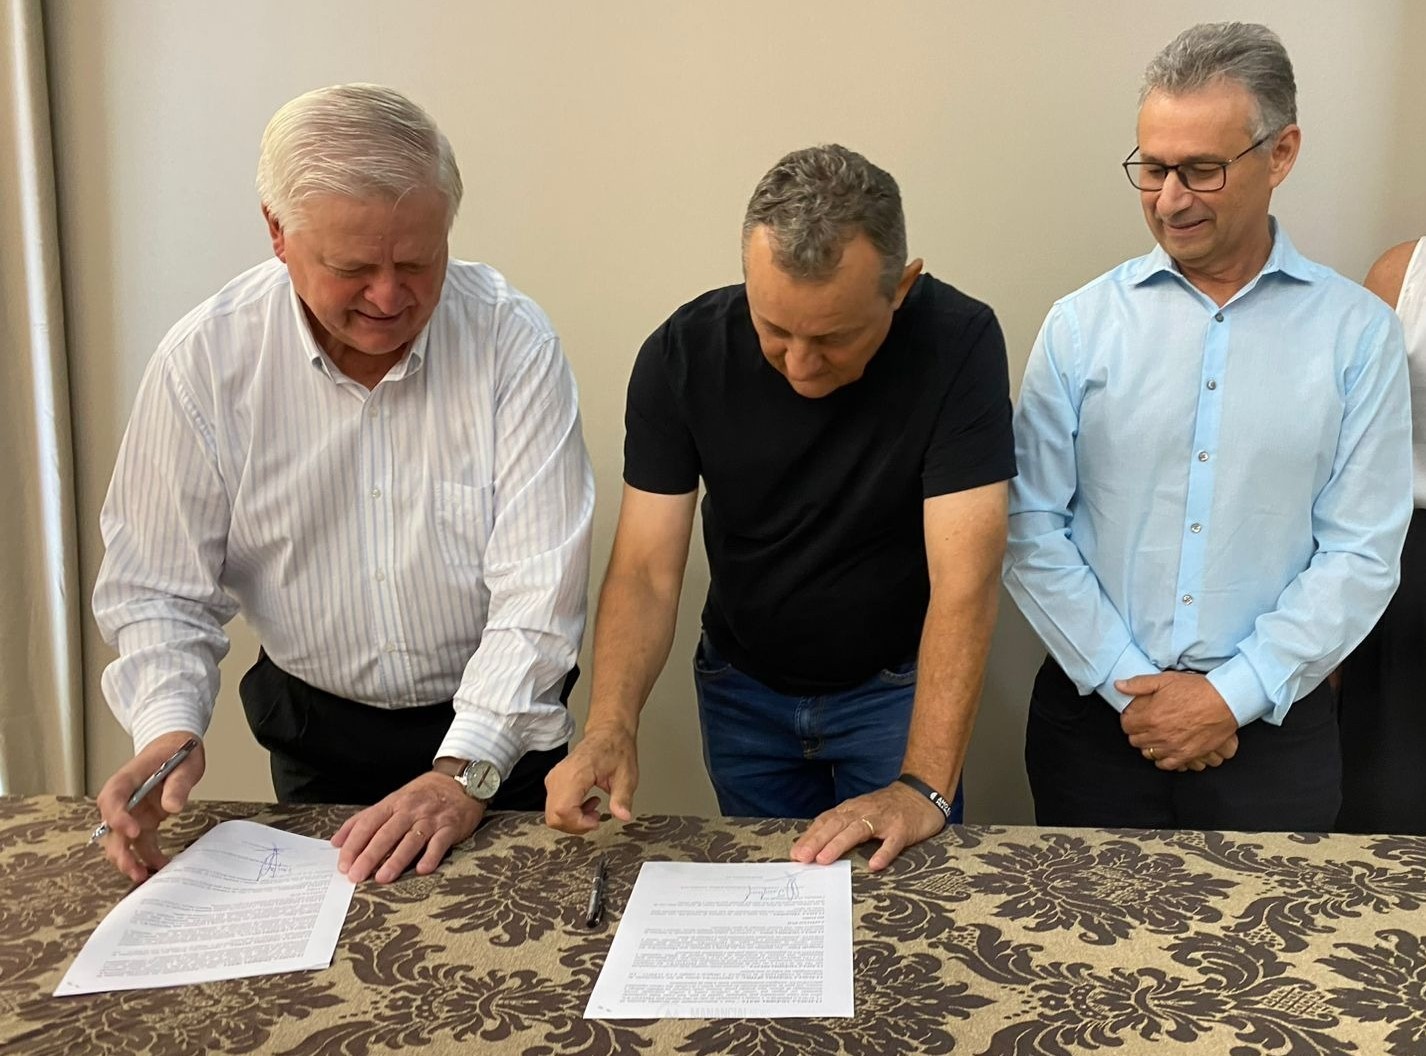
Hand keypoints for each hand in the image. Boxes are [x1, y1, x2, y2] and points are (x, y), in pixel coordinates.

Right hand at [95, 731, 205, 883]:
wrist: (177, 747)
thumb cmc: (177, 750)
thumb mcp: (185, 762)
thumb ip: (178, 784)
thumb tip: (172, 806)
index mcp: (128, 778)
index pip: (114, 798)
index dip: (118, 817)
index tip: (133, 832)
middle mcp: (124, 798)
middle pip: (111, 827)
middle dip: (119, 850)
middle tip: (133, 868)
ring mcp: (133, 811)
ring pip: (122, 840)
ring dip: (129, 860)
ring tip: (143, 876)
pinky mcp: (144, 820)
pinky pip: (141, 843)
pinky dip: (148, 856)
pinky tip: (159, 867)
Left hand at [332, 771, 482, 882]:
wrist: (460, 781)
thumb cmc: (423, 795)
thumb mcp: (393, 800)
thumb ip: (365, 819)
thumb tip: (337, 841)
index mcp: (393, 803)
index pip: (368, 823)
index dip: (354, 844)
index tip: (344, 864)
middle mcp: (410, 810)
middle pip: (386, 833)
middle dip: (370, 856)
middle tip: (356, 875)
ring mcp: (431, 818)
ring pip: (411, 840)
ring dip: (396, 860)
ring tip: (383, 878)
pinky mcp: (450, 827)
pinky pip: (440, 843)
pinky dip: (431, 856)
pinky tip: (422, 869)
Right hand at [544, 724, 638, 832]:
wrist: (608, 733)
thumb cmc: (616, 749)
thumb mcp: (627, 776)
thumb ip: (623, 798)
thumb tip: (623, 816)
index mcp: (576, 772)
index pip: (563, 809)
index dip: (578, 823)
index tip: (596, 821)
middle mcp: (560, 776)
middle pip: (554, 816)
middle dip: (575, 826)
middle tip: (595, 819)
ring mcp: (554, 778)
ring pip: (552, 814)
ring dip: (572, 820)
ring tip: (593, 810)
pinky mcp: (554, 782)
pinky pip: (554, 806)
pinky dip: (569, 813)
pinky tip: (586, 805)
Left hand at [790, 781, 944, 871]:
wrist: (921, 794)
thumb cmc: (886, 807)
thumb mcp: (861, 811)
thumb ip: (842, 825)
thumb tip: (817, 846)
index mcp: (852, 809)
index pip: (826, 821)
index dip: (810, 836)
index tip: (795, 853)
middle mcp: (864, 811)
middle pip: (836, 825)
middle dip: (817, 841)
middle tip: (802, 858)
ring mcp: (883, 819)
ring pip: (858, 831)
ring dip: (839, 844)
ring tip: (825, 860)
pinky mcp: (902, 829)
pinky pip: (892, 842)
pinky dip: (883, 853)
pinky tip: (875, 865)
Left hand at [1116, 672, 1238, 770]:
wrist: (1225, 702)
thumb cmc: (1196, 690)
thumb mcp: (1165, 680)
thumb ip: (1139, 684)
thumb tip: (1119, 685)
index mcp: (1150, 717)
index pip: (1126, 725)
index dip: (1129, 719)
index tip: (1134, 716)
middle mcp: (1159, 735)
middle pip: (1135, 740)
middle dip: (1137, 732)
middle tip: (1146, 724)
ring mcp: (1172, 747)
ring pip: (1148, 753)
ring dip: (1149, 745)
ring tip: (1156, 736)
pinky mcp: (1186, 755)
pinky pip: (1166, 764)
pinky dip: (1163, 759)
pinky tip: (1166, 749)